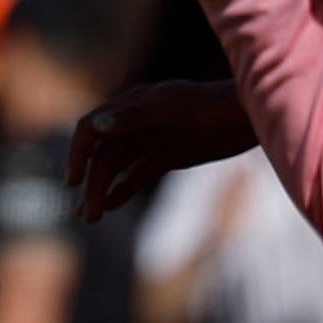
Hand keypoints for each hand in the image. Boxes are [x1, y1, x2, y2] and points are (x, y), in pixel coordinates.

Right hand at [67, 78, 255, 218]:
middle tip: (88, 215)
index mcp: (131, 105)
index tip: (73, 181)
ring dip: (101, 191)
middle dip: (91, 184)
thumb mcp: (171, 109)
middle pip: (101, 156)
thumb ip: (134, 117)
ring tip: (91, 218)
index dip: (77, 153)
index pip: (91, 128)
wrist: (250, 115)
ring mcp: (151, 140)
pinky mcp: (167, 156)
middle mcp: (136, 123)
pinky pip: (137, 175)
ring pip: (116, 168)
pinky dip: (122, 191)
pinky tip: (110, 208)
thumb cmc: (212, 106)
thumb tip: (97, 127)